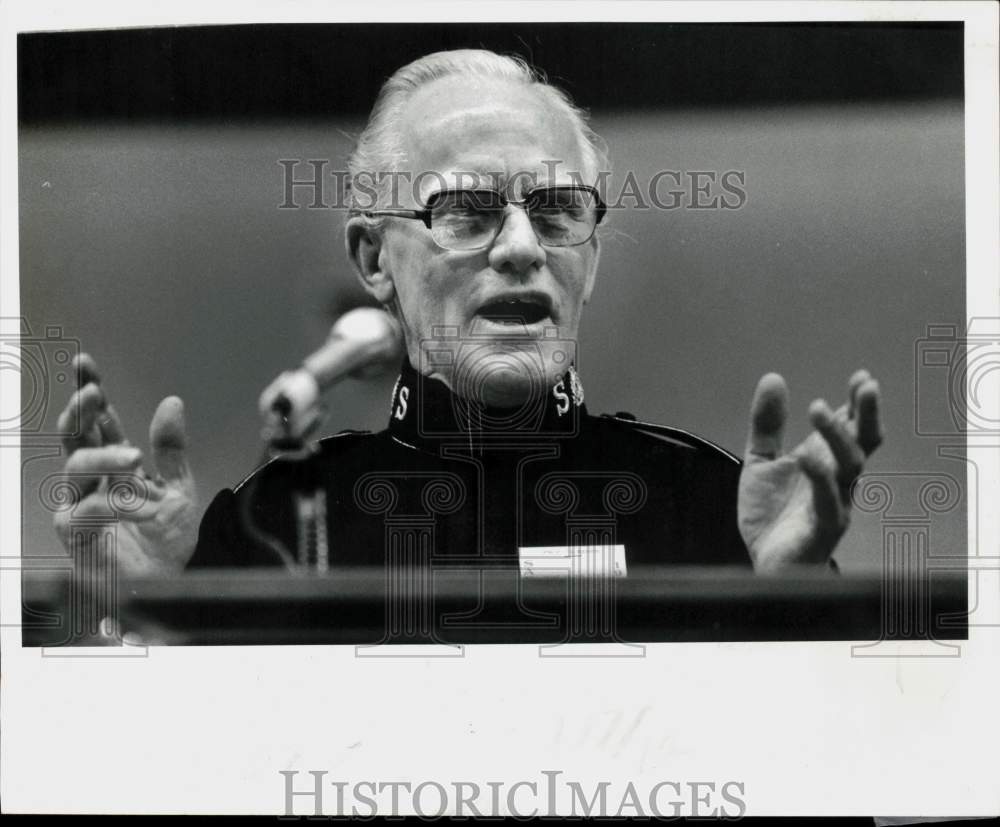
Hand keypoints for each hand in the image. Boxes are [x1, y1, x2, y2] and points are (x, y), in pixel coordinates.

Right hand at [53, 354, 198, 574]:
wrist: (174, 583)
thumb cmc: (168, 541)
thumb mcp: (179, 487)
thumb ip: (171, 449)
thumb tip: (172, 402)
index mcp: (115, 464)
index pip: (97, 423)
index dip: (90, 392)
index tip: (85, 364)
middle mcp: (92, 482)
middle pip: (74, 438)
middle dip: (79, 411)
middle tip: (92, 394)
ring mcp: (79, 507)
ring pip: (75, 469)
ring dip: (103, 457)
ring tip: (134, 457)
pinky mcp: (76, 537)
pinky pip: (83, 512)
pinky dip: (108, 504)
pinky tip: (133, 504)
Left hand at [738, 370, 881, 571]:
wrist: (765, 564)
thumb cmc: (772, 514)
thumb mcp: (760, 460)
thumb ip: (767, 424)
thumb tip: (773, 377)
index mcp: (825, 461)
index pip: (852, 428)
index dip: (859, 403)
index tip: (862, 377)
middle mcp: (837, 480)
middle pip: (863, 443)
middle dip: (867, 414)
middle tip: (866, 385)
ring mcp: (835, 503)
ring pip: (850, 468)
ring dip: (838, 437)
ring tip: (819, 407)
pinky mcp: (822, 530)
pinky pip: (829, 504)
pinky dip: (820, 480)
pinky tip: (807, 458)